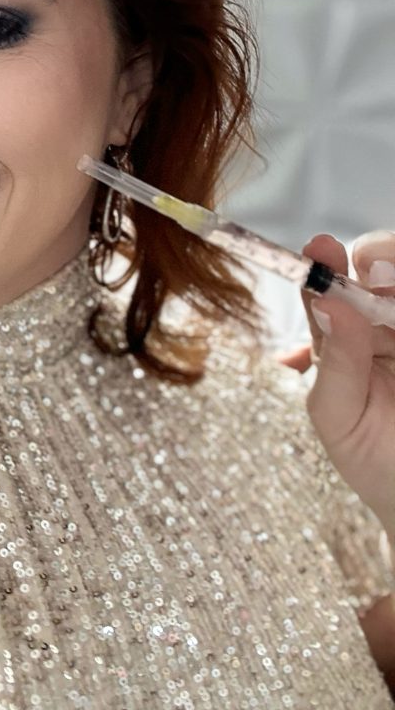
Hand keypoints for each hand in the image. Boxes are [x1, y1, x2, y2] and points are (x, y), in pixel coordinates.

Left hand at [302, 231, 394, 542]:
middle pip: (384, 263)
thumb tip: (327, 302)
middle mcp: (386, 320)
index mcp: (346, 333)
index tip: (322, 250)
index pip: (331, 284)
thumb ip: (335, 361)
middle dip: (379, 255)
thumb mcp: (339, 417)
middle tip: (374, 274)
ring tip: (387, 290)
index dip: (325, 261)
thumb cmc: (373, 459)